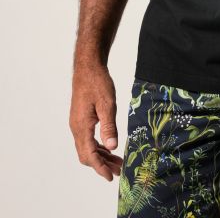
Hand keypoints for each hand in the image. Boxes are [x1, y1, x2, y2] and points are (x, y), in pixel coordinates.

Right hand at [69, 62, 123, 181]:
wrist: (88, 68)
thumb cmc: (98, 82)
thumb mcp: (107, 104)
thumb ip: (109, 126)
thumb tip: (112, 146)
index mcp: (81, 126)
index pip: (89, 155)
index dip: (100, 168)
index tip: (111, 177)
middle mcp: (76, 128)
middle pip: (86, 155)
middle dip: (102, 165)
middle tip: (118, 170)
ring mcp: (77, 124)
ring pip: (87, 148)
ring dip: (101, 156)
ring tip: (117, 162)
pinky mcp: (81, 119)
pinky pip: (88, 139)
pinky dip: (98, 146)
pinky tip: (109, 147)